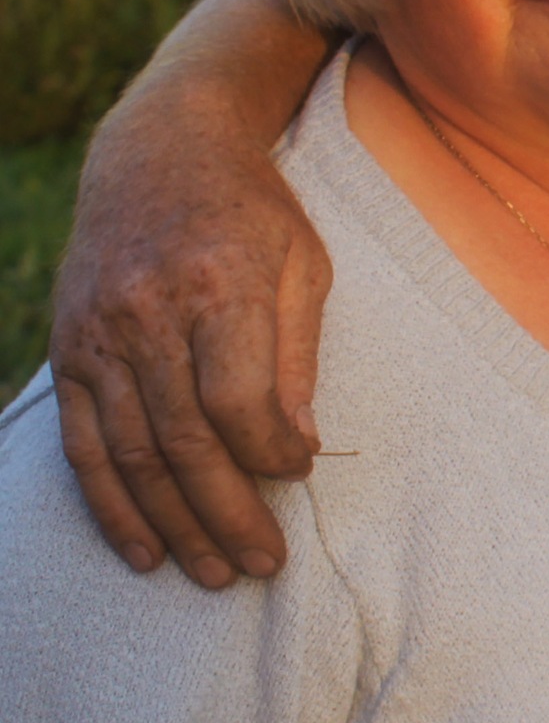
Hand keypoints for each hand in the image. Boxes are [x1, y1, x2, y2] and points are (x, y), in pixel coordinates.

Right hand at [47, 0, 335, 586]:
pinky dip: (112, 504)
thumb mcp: (304, 262)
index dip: (270, 455)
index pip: (238, 401)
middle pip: (184, 440)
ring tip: (214, 573)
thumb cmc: (253, 210)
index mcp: (218, 286)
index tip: (299, 476)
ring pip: (131, 453)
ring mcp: (98, 335)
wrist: (160, 149)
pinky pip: (85, 444)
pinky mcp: (70, 351)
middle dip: (228, 514)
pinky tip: (144, 549)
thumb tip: (299, 448)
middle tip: (263, 564)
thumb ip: (298, 355)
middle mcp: (147, 313)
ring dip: (174, 523)